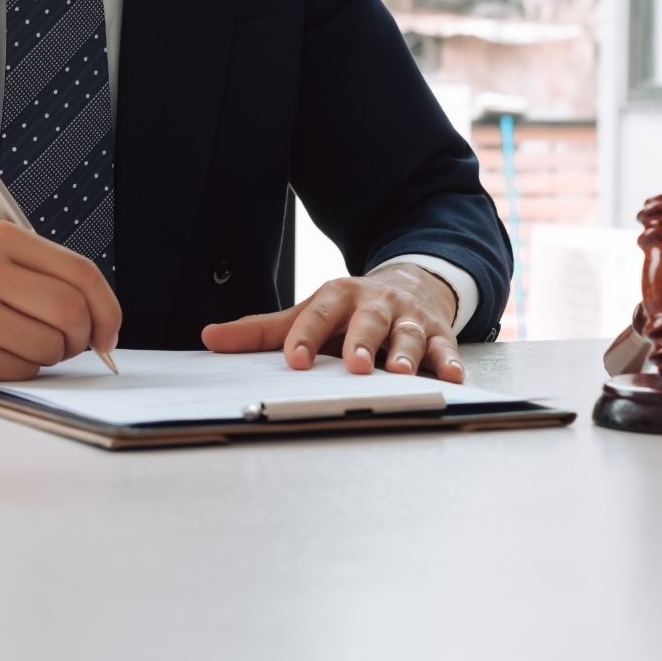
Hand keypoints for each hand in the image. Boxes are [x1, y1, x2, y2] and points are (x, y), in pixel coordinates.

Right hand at [0, 221, 121, 389]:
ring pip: (48, 345)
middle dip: (80, 339)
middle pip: (71, 310)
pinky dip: (15, 371)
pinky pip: (17, 369)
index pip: (82, 271)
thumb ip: (42, 278)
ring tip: (15, 347)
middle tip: (68, 347)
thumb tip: (100, 315)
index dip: (107, 309)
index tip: (109, 333)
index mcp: (0, 238)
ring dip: (44, 357)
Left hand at [202, 263, 464, 381]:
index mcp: (339, 296)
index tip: (294, 360)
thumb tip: (210, 338)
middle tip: (355, 364)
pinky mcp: (439, 334)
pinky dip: (449, 362)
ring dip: (407, 353)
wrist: (411, 284)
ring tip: (402, 373)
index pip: (319, 314)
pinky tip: (451, 376)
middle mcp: (376, 304)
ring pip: (409, 335)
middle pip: (369, 321)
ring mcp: (409, 318)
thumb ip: (263, 330)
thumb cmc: (352, 309)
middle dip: (363, 342)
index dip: (306, 336)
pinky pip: (446, 348)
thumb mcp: (310, 311)